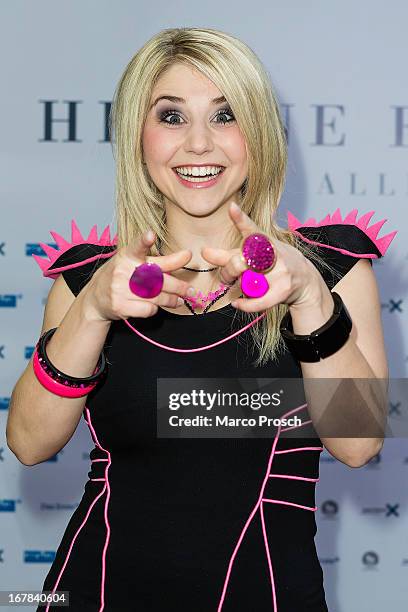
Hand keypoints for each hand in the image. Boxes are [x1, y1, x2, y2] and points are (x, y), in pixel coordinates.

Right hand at [83, 231, 195, 321]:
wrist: (95, 298)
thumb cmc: (121, 276)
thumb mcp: (133, 262)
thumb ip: (156, 260)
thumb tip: (184, 257)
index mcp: (127, 255)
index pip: (136, 246)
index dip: (143, 240)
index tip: (150, 234)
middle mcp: (122, 271)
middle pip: (158, 278)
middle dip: (179, 286)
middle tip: (191, 291)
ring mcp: (120, 289)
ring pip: (156, 296)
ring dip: (171, 300)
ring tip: (179, 300)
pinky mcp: (120, 306)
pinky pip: (148, 309)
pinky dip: (155, 309)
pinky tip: (155, 306)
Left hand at [200, 202, 325, 312]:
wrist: (305, 281)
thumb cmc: (275, 264)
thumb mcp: (255, 254)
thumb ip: (228, 254)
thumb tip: (204, 252)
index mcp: (264, 241)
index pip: (251, 229)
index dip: (240, 219)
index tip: (232, 208)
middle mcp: (272, 253)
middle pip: (237, 263)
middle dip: (229, 271)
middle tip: (231, 275)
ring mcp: (279, 271)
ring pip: (244, 283)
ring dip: (240, 287)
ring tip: (249, 285)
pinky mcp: (282, 289)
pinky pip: (256, 301)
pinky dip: (244, 304)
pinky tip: (237, 303)